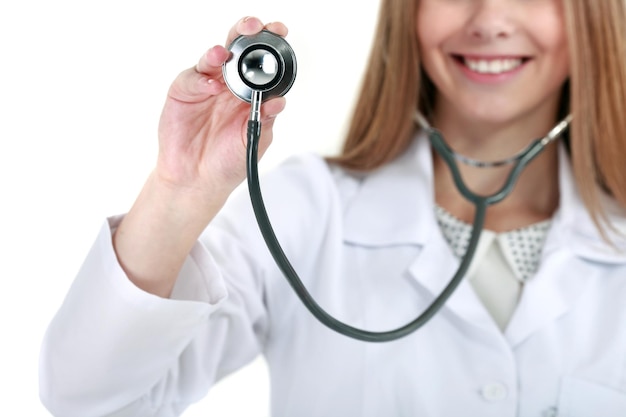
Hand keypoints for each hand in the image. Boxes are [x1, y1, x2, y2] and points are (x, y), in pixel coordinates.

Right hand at [156, 17, 288, 200]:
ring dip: (219, 52)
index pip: (262, 60)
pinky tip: (210, 86)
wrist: (199, 180)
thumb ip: (266, 120)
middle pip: (237, 48)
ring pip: (213, 58)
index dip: (270, 42)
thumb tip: (280, 101)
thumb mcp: (254, 140)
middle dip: (246, 33)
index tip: (281, 31)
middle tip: (254, 26)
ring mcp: (205, 85)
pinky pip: (192, 79)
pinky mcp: (184, 92)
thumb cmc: (229, 161)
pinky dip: (201, 80)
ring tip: (223, 53)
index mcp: (250, 91)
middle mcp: (228, 83)